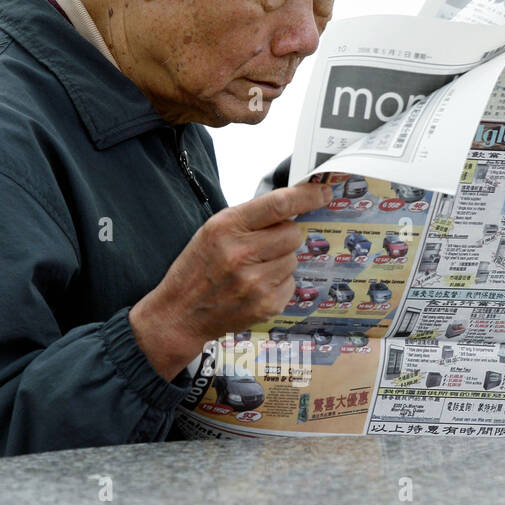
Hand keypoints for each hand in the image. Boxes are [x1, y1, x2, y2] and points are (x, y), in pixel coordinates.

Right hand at [129, 180, 333, 379]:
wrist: (180, 314)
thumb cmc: (197, 268)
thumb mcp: (212, 231)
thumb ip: (249, 219)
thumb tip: (292, 208)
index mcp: (226, 227)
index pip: (279, 205)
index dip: (307, 196)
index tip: (324, 191)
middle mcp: (241, 254)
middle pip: (293, 234)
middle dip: (284, 236)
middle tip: (262, 246)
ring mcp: (255, 283)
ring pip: (293, 259)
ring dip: (280, 261)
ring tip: (252, 270)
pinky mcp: (265, 305)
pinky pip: (291, 283)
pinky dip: (278, 283)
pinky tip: (255, 287)